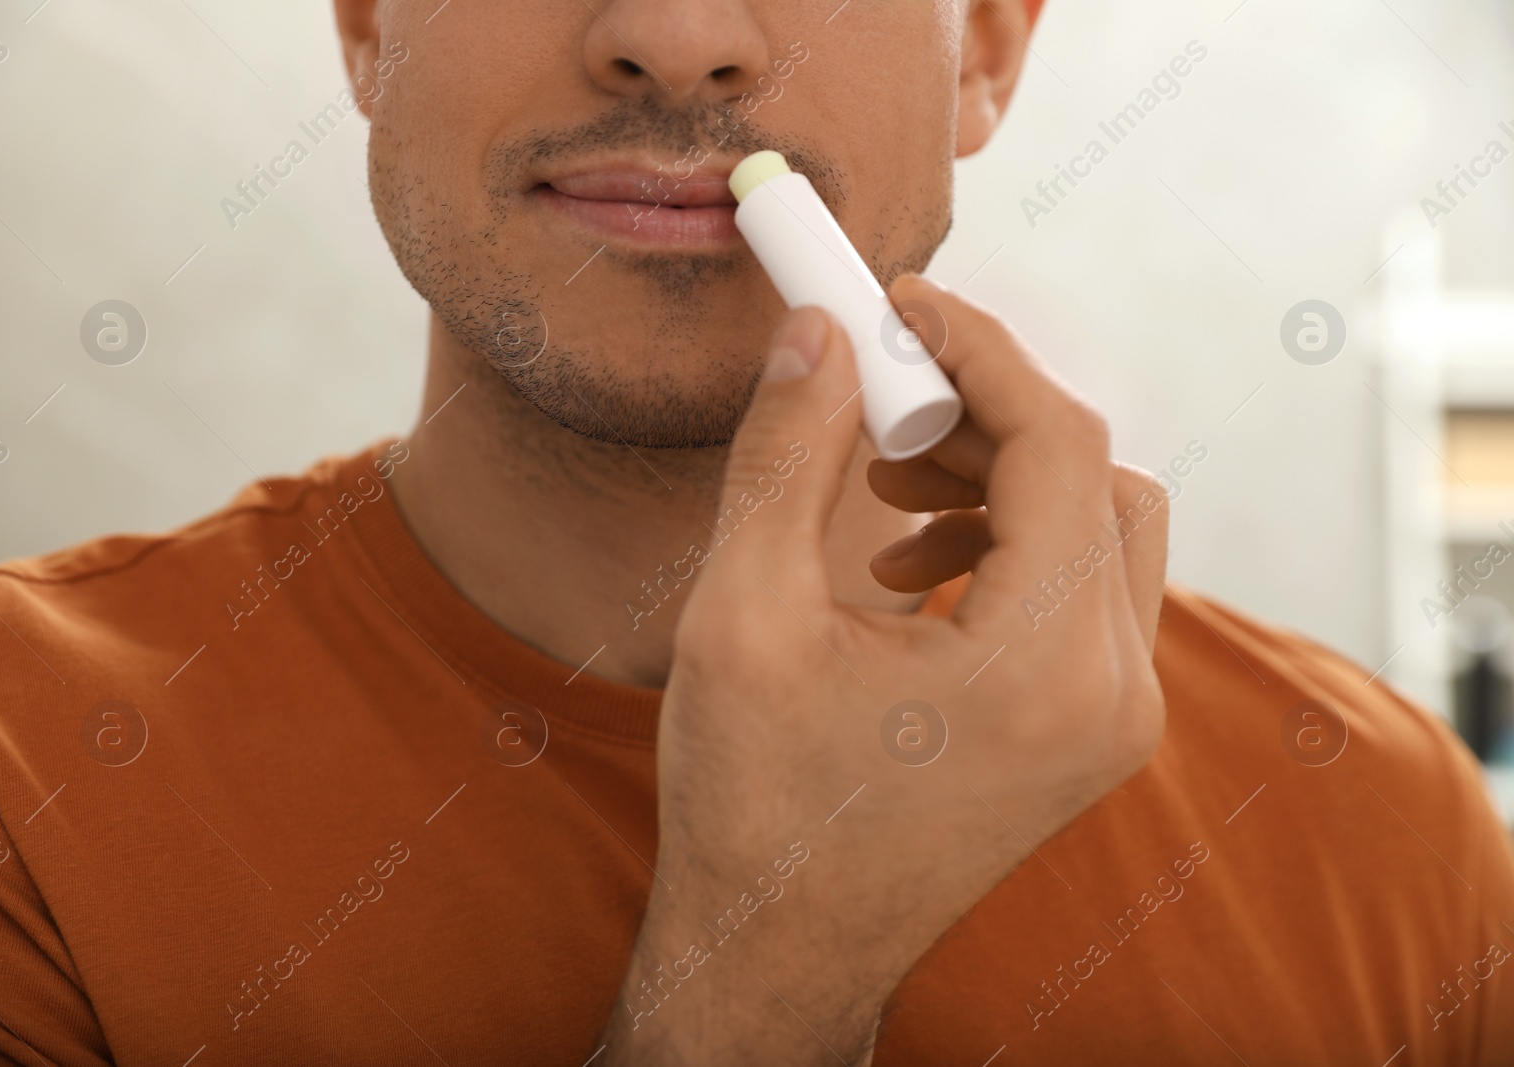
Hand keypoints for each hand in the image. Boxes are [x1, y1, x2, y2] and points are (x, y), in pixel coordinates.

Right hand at [599, 275, 1168, 1064]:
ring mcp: (1111, 721)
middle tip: (880, 392)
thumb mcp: (741, 618)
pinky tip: (905, 565)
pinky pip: (1082, 591)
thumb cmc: (752, 808)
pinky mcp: (1088, 734)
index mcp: (1042, 669)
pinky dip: (1008, 542)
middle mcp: (1111, 695)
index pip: (1057, 442)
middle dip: (985, 411)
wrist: (782, 954)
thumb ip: (787, 455)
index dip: (979, 350)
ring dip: (997, 475)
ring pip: (1100, 527)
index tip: (901, 306)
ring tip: (878, 487)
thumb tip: (819, 334)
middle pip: (1093, 474)